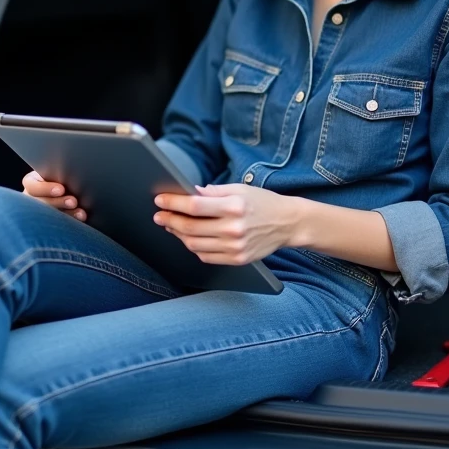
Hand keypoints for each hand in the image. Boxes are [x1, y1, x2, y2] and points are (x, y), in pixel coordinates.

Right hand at [21, 170, 86, 221]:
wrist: (72, 192)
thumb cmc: (64, 178)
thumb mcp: (59, 174)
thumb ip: (60, 175)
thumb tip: (70, 173)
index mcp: (32, 183)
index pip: (32, 186)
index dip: (46, 188)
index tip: (61, 190)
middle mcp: (32, 199)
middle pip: (40, 203)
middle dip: (58, 202)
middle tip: (73, 201)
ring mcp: (39, 213)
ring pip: (48, 216)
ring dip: (66, 215)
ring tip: (80, 213)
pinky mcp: (49, 224)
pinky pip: (56, 227)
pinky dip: (70, 224)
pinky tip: (80, 221)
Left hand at [153, 183, 298, 264]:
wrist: (288, 223)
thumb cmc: (263, 202)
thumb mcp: (240, 189)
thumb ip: (214, 192)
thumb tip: (190, 192)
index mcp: (234, 206)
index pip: (195, 206)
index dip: (173, 203)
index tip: (160, 200)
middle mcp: (234, 228)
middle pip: (191, 228)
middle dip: (170, 220)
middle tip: (160, 215)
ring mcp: (236, 247)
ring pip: (195, 244)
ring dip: (179, 235)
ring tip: (172, 225)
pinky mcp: (238, 259)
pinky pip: (206, 256)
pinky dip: (194, 247)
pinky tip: (189, 238)